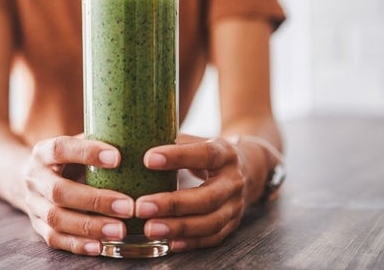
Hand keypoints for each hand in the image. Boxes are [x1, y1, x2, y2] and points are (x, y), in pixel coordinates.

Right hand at [23, 135, 134, 254]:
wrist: (29, 178)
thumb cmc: (66, 159)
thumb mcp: (75, 144)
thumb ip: (98, 142)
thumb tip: (137, 141)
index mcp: (43, 152)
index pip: (60, 149)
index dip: (87, 153)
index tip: (118, 158)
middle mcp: (34, 178)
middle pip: (59, 191)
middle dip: (95, 201)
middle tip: (128, 206)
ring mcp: (33, 204)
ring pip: (56, 219)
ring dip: (90, 227)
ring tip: (120, 231)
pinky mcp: (37, 226)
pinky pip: (55, 239)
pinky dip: (78, 244)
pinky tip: (101, 246)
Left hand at [135, 134, 246, 251]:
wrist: (247, 169)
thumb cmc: (208, 154)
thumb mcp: (197, 141)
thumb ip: (172, 142)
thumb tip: (135, 143)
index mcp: (226, 154)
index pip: (205, 154)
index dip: (177, 157)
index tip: (148, 159)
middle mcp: (234, 181)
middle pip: (207, 197)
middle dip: (172, 204)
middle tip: (141, 206)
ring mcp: (236, 205)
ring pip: (210, 222)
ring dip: (178, 228)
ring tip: (149, 228)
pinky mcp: (233, 224)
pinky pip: (213, 237)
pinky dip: (191, 242)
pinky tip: (169, 243)